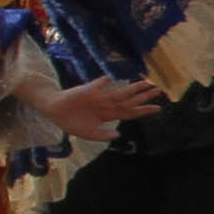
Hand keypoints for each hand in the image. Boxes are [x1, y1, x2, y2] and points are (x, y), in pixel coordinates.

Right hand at [32, 74, 160, 139]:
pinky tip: (111, 79)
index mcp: (108, 114)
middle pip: (128, 101)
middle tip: (158, 90)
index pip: (130, 112)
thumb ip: (103, 135)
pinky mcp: (86, 91)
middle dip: (143, 96)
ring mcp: (98, 97)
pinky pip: (96, 86)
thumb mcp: (88, 134)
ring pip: (118, 93)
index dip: (144, 110)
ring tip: (145, 83)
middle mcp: (106, 104)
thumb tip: (118, 133)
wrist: (54, 112)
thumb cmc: (71, 122)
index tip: (158, 108)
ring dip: (131, 88)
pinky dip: (103, 83)